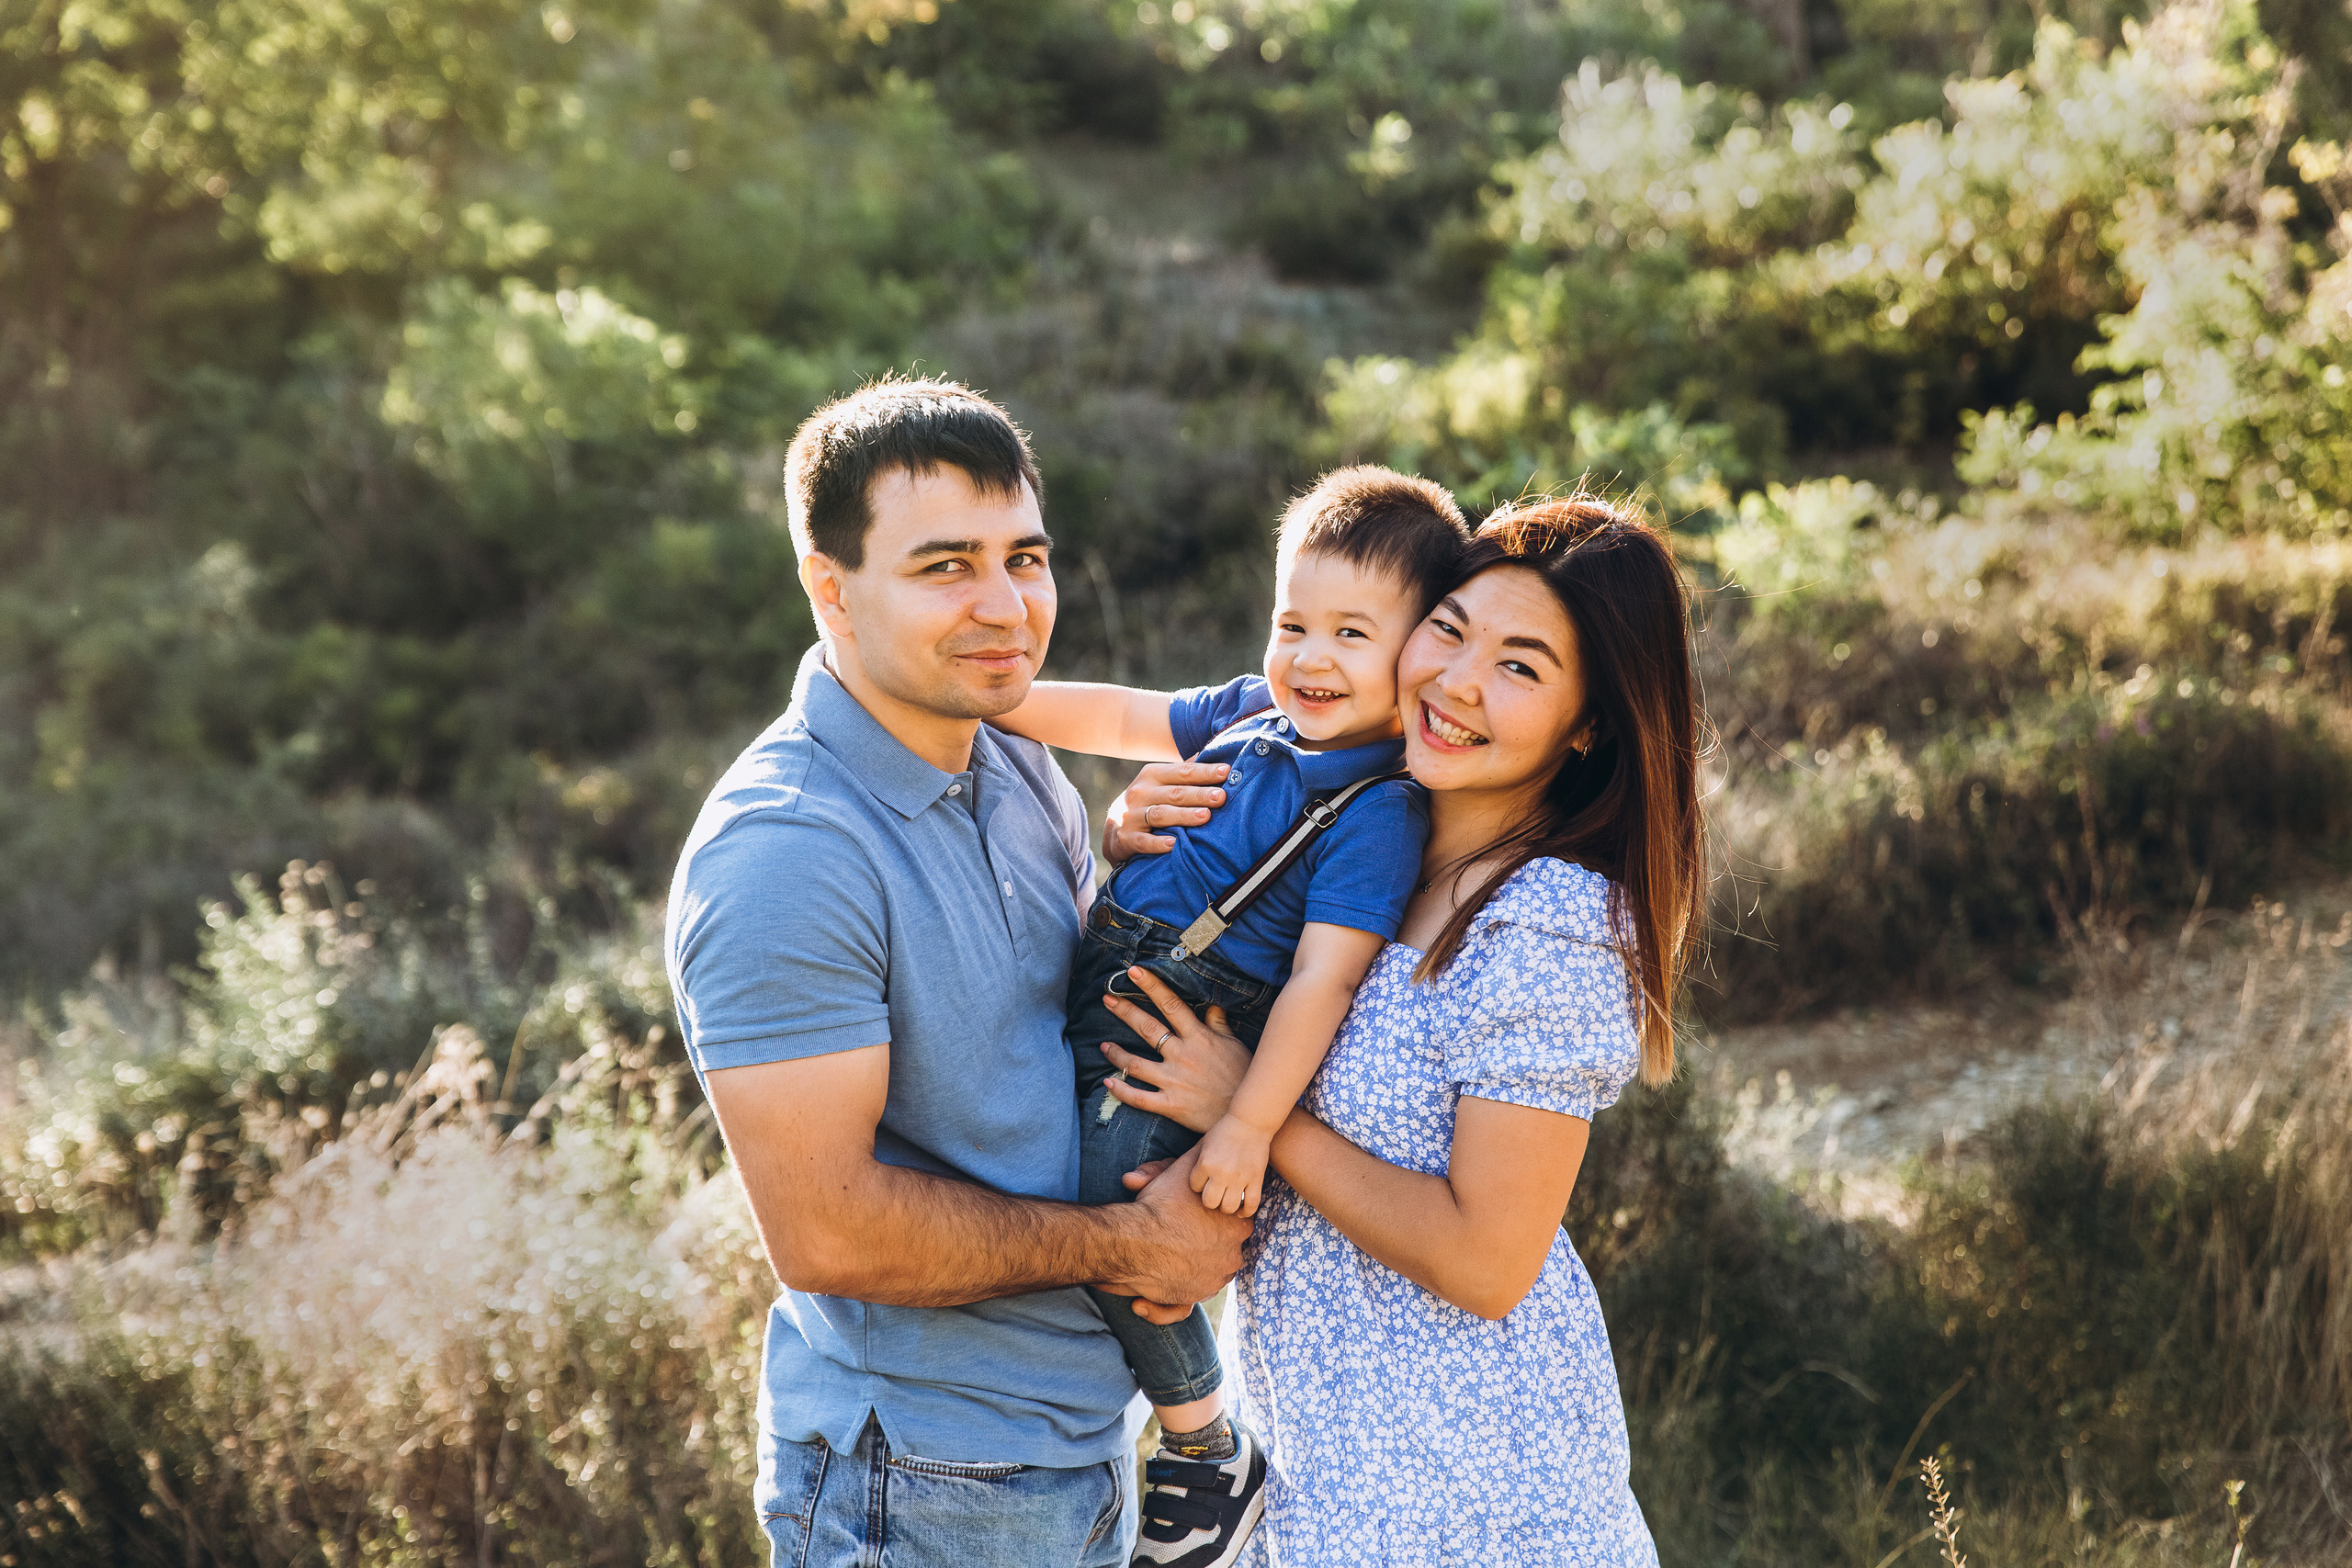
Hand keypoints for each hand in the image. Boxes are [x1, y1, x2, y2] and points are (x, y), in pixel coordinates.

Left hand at [1099, 966, 1250, 1133]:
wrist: (1246, 1114)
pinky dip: (1121, 1090)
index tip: (1133, 971)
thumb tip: (1212, 1005)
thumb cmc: (1243, 1076)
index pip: (1171, 1004)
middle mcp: (1182, 1055)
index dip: (1151, 986)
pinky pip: (1139, 1098)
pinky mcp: (1171, 1105)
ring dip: (1116, 1053)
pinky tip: (1108, 1082)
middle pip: (1147, 1028)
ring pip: (1136, 1064)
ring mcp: (1174, 1081)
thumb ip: (1219, 1024)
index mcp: (1198, 1037)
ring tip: (1102, 1045)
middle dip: (1125, 1011)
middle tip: (1107, 998)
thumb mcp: (1234, 1045)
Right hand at [1102, 1146, 1250, 1322]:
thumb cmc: (1158, 1202)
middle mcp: (1231, 1257)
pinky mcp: (1188, 1299)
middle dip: (1201, 1246)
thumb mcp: (1183, 1167)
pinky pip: (1181, 1306)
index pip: (1236, 1223)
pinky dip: (1164, 1306)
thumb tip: (1207, 1147)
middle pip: (1221, 1251)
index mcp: (1238, 1226)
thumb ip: (1199, 1157)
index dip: (1214, 1220)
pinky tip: (1142, 1300)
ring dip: (1184, 1271)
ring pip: (1203, 1276)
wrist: (1130, 1240)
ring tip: (1157, 1261)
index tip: (1192, 1217)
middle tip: (1172, 1235)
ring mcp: (1211, 1282)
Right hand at [1103, 761, 1228, 865]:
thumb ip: (1185, 771)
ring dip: (1183, 816)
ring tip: (1205, 816)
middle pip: (1174, 793)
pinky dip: (1157, 843)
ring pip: (1160, 815)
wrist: (1115, 829)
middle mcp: (1140, 792)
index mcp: (1152, 775)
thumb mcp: (1161, 782)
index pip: (1182, 772)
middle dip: (1199, 794)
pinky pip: (1143, 841)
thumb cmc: (1149, 800)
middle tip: (1221, 796)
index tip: (1226, 771)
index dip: (1204, 771)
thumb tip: (1214, 750)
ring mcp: (1131, 816)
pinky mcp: (1127, 838)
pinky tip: (1173, 844)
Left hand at [1191, 1115, 1270, 1216]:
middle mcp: (1221, 1173)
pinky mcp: (1256, 1179)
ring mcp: (1239, 1178)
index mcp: (1205, 1163)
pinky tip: (1241, 1211)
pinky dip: (1246, 1212)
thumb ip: (1197, 1162)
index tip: (1204, 1182)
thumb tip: (1186, 1180)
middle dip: (1210, 1200)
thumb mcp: (1204, 1144)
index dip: (1198, 1185)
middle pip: (1209, 1202)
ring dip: (1226, 1207)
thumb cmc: (1224, 1131)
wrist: (1250, 1122)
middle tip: (1215, 1195)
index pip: (1194, 1187)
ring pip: (1228, 1207)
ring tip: (1227, 1201)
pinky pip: (1251, 1204)